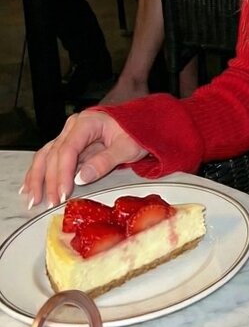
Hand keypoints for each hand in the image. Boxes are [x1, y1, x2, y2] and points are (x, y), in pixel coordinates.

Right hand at [19, 112, 147, 209]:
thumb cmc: (135, 133)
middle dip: (50, 180)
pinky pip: (49, 158)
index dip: (63, 173)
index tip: (63, 193)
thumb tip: (81, 178)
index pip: (68, 149)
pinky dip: (39, 173)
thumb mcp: (126, 148)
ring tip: (33, 199)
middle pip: (54, 154)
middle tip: (51, 203)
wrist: (141, 124)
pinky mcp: (69, 145)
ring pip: (46, 156)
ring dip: (37, 178)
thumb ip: (104, 162)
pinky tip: (29, 188)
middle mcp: (73, 127)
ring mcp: (69, 135)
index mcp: (87, 123)